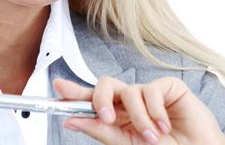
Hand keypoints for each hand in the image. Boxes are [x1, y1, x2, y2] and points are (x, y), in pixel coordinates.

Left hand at [53, 77, 224, 144]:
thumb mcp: (126, 143)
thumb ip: (100, 130)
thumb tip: (71, 118)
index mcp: (117, 114)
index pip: (92, 99)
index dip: (74, 92)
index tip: (57, 87)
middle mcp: (130, 101)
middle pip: (105, 85)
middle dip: (100, 98)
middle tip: (105, 117)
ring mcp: (148, 93)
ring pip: (129, 91)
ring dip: (139, 118)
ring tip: (152, 138)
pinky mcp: (167, 87)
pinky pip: (151, 90)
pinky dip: (156, 112)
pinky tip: (165, 125)